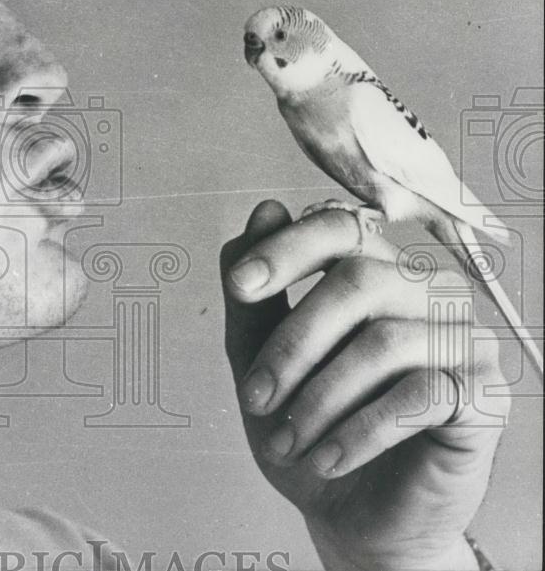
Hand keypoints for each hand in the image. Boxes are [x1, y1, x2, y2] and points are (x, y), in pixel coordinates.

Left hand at [220, 201, 509, 570]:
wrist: (357, 514)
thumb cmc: (311, 426)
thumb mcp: (260, 359)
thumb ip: (256, 294)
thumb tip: (265, 209)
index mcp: (375, 270)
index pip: (339, 227)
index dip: (287, 249)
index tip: (240, 286)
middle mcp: (425, 291)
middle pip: (357, 282)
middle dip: (291, 346)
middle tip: (255, 399)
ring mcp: (460, 338)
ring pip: (383, 342)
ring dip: (318, 399)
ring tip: (287, 442)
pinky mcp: (482, 394)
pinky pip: (419, 397)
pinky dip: (360, 432)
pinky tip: (328, 459)